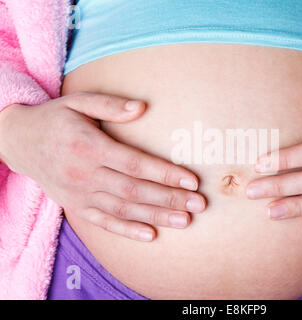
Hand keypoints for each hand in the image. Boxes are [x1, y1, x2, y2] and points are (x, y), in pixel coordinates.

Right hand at [0, 92, 205, 240]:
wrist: (18, 141)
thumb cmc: (55, 118)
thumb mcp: (78, 102)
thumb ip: (110, 105)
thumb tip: (142, 107)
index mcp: (89, 147)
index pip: (135, 164)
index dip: (166, 174)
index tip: (192, 180)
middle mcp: (85, 174)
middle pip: (135, 191)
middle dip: (170, 199)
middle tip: (200, 205)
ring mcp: (79, 194)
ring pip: (123, 210)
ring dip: (156, 217)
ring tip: (185, 221)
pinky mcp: (75, 206)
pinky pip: (103, 223)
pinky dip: (127, 231)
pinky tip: (151, 235)